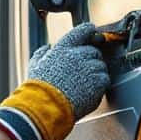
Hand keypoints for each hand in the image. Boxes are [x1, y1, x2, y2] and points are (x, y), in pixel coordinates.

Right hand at [0, 22, 109, 139]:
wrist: (46, 108)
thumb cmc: (38, 89)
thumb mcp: (35, 66)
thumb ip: (42, 53)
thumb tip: (48, 48)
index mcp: (63, 48)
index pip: (82, 31)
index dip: (88, 31)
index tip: (91, 32)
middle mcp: (78, 55)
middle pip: (93, 51)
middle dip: (90, 59)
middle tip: (82, 72)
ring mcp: (90, 69)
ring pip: (101, 65)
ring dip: (95, 73)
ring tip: (83, 84)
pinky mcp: (98, 83)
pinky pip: (105, 79)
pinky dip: (99, 85)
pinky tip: (88, 91)